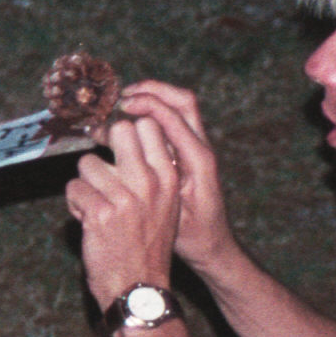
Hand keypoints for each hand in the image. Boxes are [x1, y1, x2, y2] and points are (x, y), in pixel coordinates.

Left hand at [65, 108, 183, 312]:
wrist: (138, 287)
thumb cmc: (147, 246)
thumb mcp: (164, 205)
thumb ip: (152, 172)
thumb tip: (126, 137)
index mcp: (169, 178)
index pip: (148, 126)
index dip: (128, 132)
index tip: (119, 146)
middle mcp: (150, 182)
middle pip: (119, 131)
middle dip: (105, 147)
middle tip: (103, 170)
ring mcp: (125, 197)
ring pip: (88, 163)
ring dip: (86, 183)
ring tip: (97, 206)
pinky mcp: (100, 213)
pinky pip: (74, 188)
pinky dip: (75, 204)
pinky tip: (89, 221)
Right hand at [105, 80, 238, 276]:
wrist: (212, 247)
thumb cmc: (195, 235)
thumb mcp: (176, 211)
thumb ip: (164, 182)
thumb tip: (141, 154)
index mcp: (199, 159)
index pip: (175, 116)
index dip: (148, 104)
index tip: (122, 105)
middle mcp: (201, 148)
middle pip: (182, 101)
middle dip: (154, 90)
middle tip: (124, 94)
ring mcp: (196, 149)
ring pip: (178, 108)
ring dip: (153, 99)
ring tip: (124, 102)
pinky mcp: (188, 154)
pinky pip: (172, 123)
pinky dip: (153, 114)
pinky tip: (130, 123)